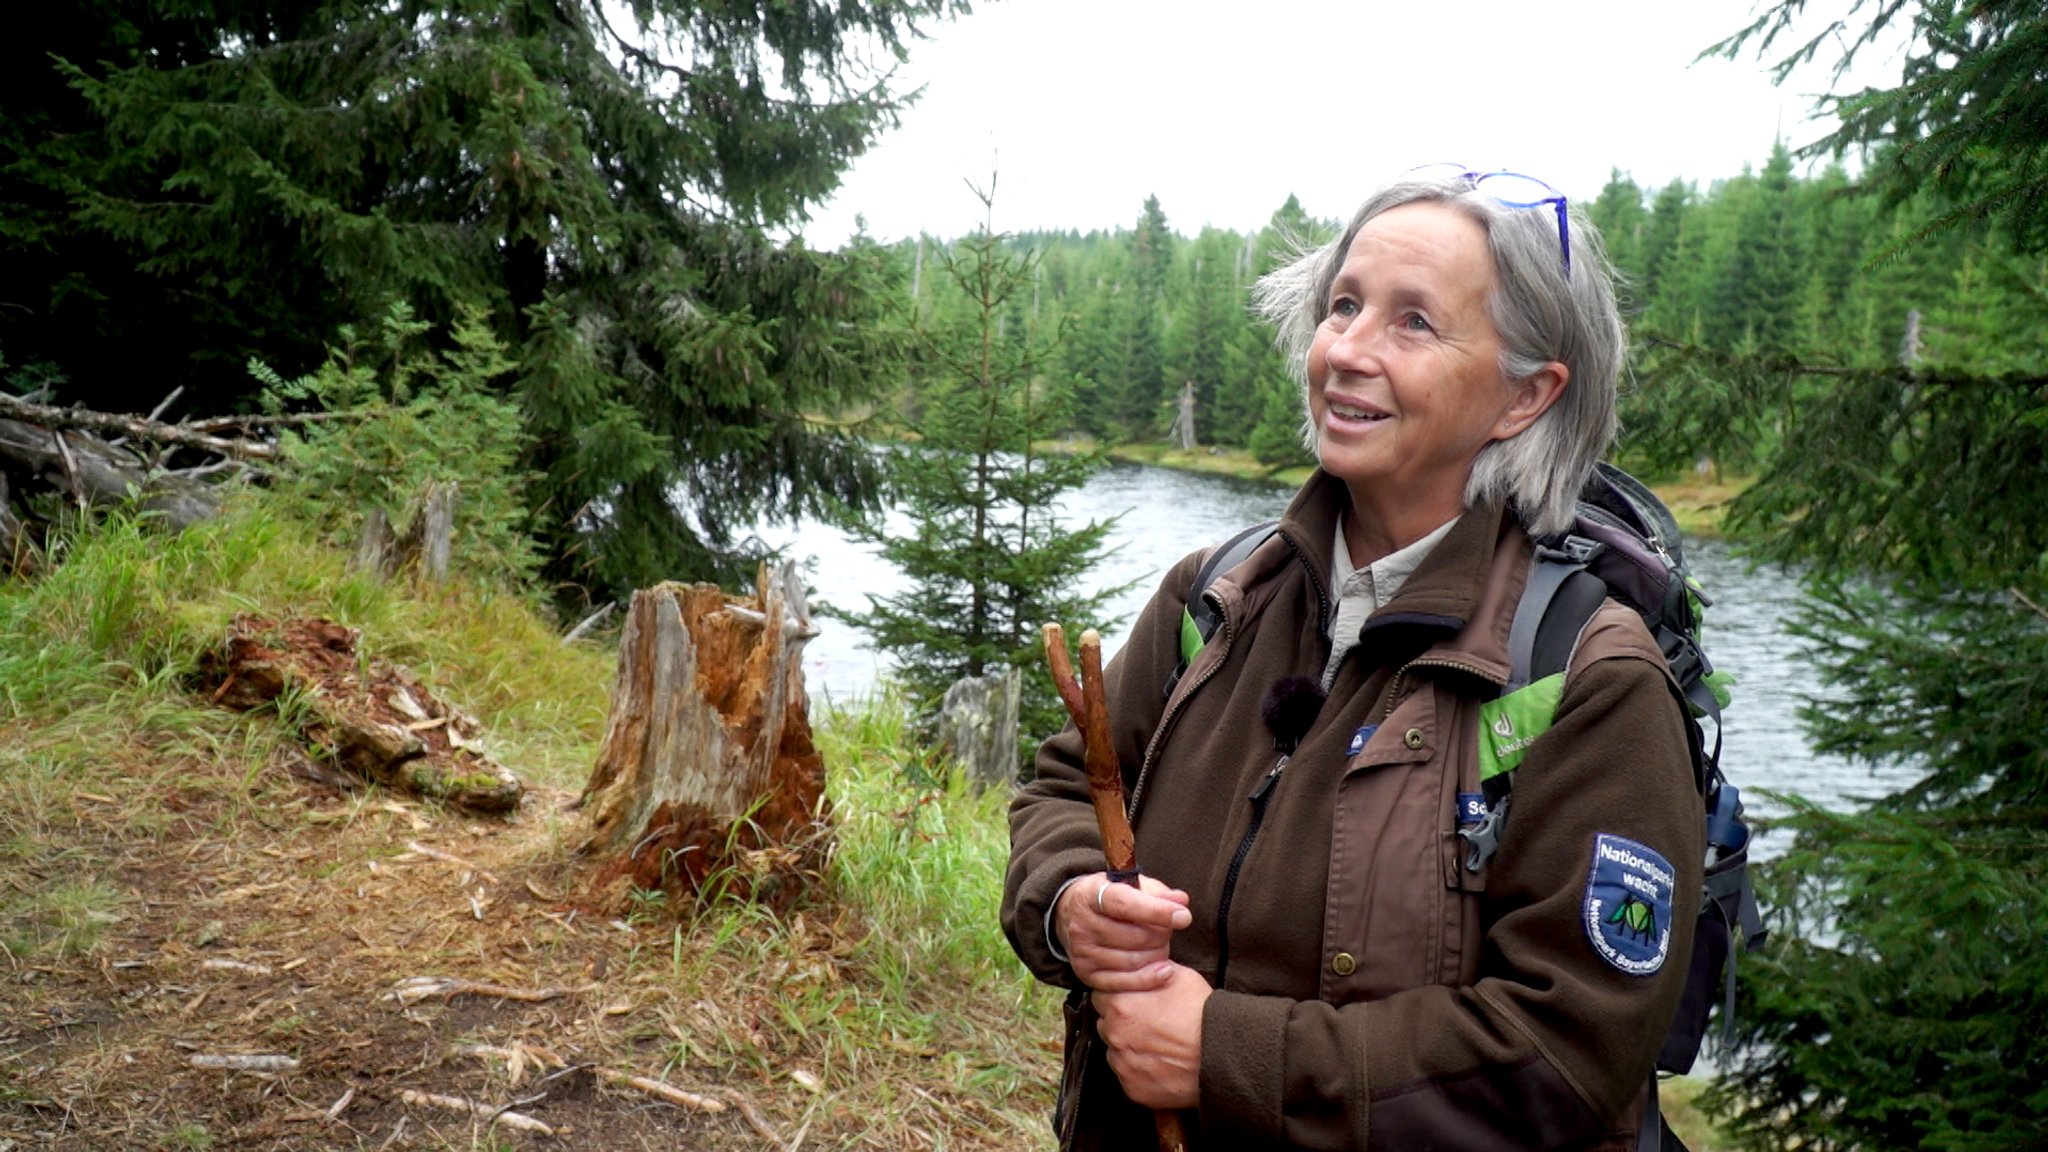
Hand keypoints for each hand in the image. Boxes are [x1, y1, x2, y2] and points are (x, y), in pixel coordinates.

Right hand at [1056, 872, 1191, 990]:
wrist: (1076, 917)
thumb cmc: (1112, 899)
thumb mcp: (1131, 886)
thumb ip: (1158, 893)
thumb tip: (1181, 902)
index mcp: (1090, 895)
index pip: (1124, 904)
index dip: (1157, 911)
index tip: (1184, 916)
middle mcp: (1081, 924)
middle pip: (1135, 936)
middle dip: (1162, 934)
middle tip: (1167, 930)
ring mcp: (1082, 952)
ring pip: (1134, 960)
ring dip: (1158, 954)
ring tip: (1160, 945)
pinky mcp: (1087, 974)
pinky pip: (1126, 983)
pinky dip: (1150, 978)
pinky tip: (1164, 970)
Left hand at [1094, 962, 1209, 1109]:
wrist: (1221, 1055)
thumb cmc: (1202, 1014)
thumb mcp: (1178, 975)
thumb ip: (1149, 971)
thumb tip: (1141, 966)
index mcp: (1120, 1004)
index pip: (1100, 996)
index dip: (1118, 996)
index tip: (1133, 1000)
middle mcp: (1115, 1035)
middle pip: (1106, 1024)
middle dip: (1122, 1022)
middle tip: (1149, 1023)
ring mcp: (1122, 1064)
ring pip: (1116, 1051)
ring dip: (1129, 1047)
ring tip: (1157, 1045)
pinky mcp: (1133, 1089)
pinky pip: (1128, 1076)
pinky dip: (1139, 1070)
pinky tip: (1161, 1063)